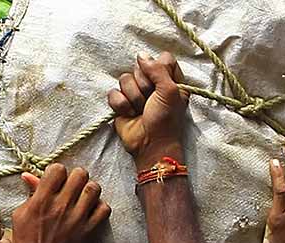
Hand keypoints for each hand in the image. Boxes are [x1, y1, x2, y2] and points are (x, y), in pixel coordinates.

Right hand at [12, 164, 109, 242]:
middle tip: (72, 187)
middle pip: (80, 174)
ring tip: (84, 197)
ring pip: (94, 188)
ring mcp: (78, 218)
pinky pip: (104, 208)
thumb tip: (29, 175)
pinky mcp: (90, 230)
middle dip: (76, 178)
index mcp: (41, 200)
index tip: (56, 181)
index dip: (58, 173)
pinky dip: (100, 208)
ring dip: (89, 190)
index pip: (58, 169)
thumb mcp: (21, 216)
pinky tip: (91, 212)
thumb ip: (30, 194)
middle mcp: (61, 206)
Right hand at [108, 52, 189, 168]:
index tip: (162, 83)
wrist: (150, 145)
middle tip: (150, 101)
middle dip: (144, 85)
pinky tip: (130, 114)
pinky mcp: (121, 103)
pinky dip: (121, 105)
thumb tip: (141, 56)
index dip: (159, 68)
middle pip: (140, 67)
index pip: (163, 59)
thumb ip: (158, 69)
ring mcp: (135, 93)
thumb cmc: (165, 121)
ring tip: (140, 111)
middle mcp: (153, 84)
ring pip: (125, 79)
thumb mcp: (169, 91)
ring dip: (133, 98)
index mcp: (170, 81)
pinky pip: (113, 93)